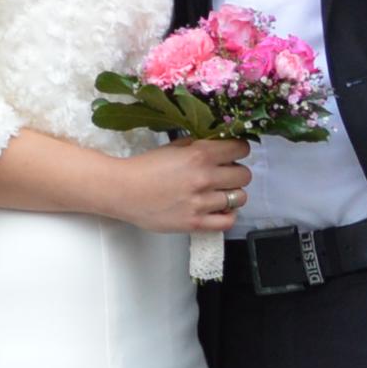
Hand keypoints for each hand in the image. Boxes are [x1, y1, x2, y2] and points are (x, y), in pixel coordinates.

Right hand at [111, 137, 249, 236]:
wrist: (122, 191)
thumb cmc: (144, 168)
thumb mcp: (173, 146)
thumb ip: (198, 145)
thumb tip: (218, 145)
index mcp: (199, 155)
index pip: (240, 149)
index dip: (239, 150)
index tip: (233, 154)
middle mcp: (204, 178)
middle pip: (244, 175)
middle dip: (236, 173)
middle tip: (224, 175)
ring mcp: (201, 203)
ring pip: (239, 198)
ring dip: (232, 194)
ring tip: (219, 193)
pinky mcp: (195, 223)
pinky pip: (228, 221)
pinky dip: (227, 215)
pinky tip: (218, 209)